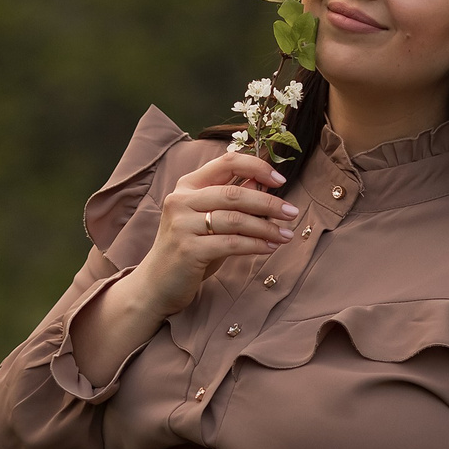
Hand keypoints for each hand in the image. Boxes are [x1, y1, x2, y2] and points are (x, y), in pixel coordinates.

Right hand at [129, 150, 302, 318]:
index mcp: (187, 185)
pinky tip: (269, 248)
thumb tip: (263, 184)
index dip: (257, 167)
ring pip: (235, 219)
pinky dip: (255, 245)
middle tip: (292, 212)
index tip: (280, 180)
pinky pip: (231, 243)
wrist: (156, 285)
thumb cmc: (189, 249)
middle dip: (269, 203)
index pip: (226, 162)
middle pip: (234, 193)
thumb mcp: (209, 220)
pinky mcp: (188, 249)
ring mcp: (182, 224)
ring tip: (286, 235)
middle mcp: (181, 200)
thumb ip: (232, 201)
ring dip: (266, 227)